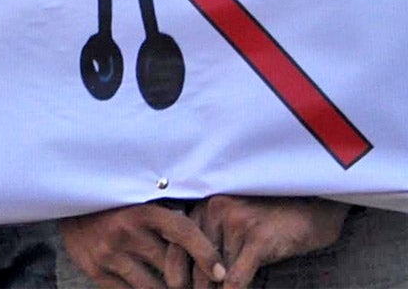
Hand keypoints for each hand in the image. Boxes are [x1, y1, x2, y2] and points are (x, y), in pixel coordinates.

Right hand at [59, 203, 223, 288]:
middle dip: (190, 285)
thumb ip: (167, 220)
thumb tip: (208, 246)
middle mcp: (126, 232)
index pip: (183, 232)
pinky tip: (150, 287)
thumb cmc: (113, 203)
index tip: (222, 274)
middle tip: (202, 288)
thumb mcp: (138, 201)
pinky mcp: (96, 271)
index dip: (206, 254)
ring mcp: (109, 254)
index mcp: (141, 211)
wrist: (66, 201)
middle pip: (172, 270)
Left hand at [192, 196, 346, 288]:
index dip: (175, 275)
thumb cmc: (272, 222)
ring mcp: (236, 223)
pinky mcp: (258, 239)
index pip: (177, 246)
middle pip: (193, 262)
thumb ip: (213, 243)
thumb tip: (196, 279)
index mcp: (203, 208)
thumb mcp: (235, 225)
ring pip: (214, 273)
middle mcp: (213, 211)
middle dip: (195, 288)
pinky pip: (238, 277)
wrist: (313, 208)